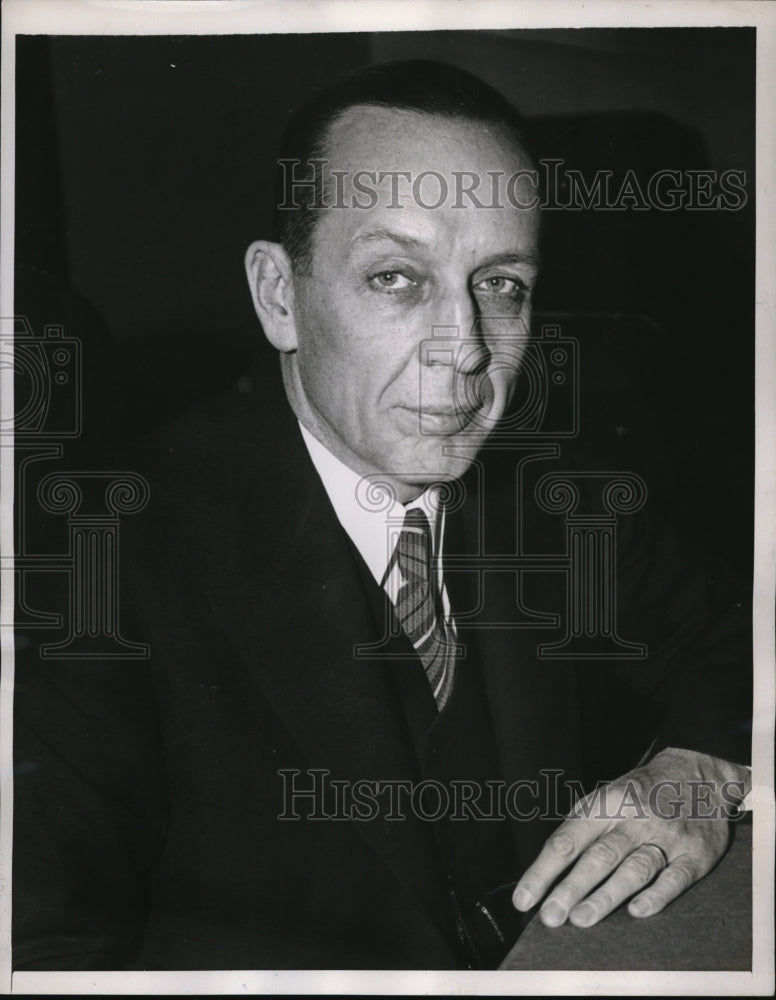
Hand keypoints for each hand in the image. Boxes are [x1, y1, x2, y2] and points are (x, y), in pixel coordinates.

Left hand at [512, 747, 749, 927]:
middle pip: (599, 856)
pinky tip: (637, 911)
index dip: (543, 871)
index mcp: (605, 804)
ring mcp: (665, 836)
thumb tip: (547, 872)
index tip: (523, 899)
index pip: (567, 840)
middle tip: (551, 916)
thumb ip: (581, 829)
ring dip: (606, 895)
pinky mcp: (694, 855)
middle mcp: (634, 819)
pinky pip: (675, 878)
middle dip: (571, 888)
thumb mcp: (606, 797)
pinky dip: (656, 895)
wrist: (698, 774)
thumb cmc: (639, 794)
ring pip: (633, 868)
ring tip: (581, 918)